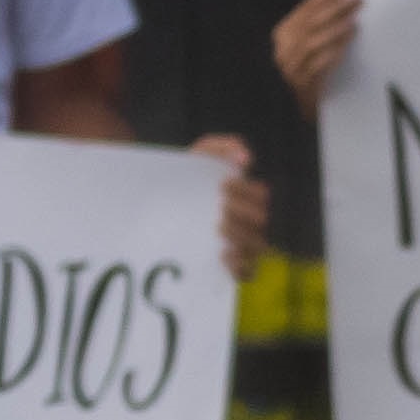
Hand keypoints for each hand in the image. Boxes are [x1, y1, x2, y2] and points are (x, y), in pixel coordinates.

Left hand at [195, 134, 270, 279]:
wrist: (159, 202)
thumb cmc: (186, 177)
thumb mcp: (202, 154)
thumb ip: (224, 147)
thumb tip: (245, 160)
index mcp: (246, 197)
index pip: (260, 195)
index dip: (246, 191)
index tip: (222, 185)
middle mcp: (247, 222)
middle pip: (260, 221)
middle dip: (242, 212)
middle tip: (221, 207)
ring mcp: (240, 244)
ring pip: (257, 246)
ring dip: (241, 235)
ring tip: (219, 227)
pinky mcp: (229, 265)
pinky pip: (248, 272)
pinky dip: (242, 265)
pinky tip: (224, 254)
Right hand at [270, 0, 359, 110]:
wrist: (294, 111)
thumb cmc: (306, 74)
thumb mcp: (307, 47)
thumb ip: (317, 27)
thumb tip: (342, 1)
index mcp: (282, 36)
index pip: (305, 9)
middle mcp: (282, 51)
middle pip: (310, 23)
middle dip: (335, 7)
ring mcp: (290, 68)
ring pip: (312, 41)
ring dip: (335, 26)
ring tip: (355, 16)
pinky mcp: (303, 84)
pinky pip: (319, 62)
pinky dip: (335, 47)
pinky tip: (349, 37)